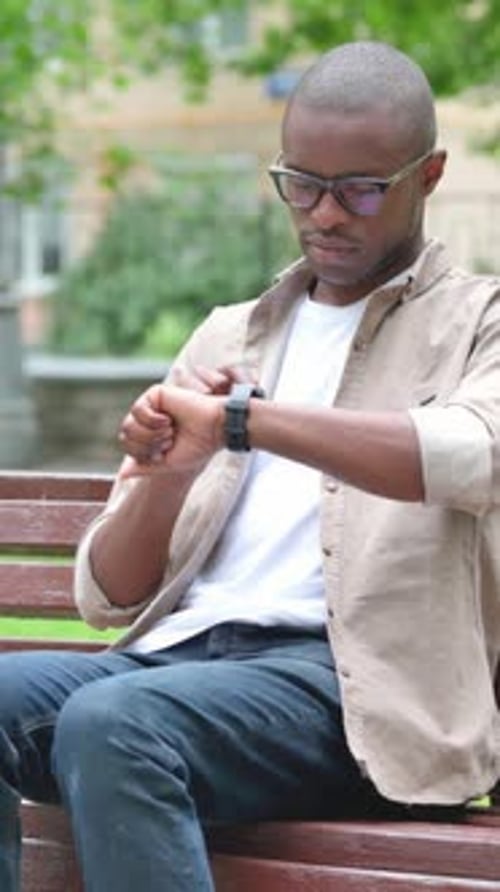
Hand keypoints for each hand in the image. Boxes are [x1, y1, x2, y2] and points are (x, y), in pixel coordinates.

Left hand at [118, 364, 257, 477]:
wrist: (215, 430)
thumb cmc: (197, 447)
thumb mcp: (167, 464)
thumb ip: (144, 467)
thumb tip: (121, 475)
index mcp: (149, 435)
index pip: (128, 447)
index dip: (144, 454)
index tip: (166, 451)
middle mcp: (147, 420)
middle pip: (125, 436)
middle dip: (147, 445)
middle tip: (169, 440)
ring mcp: (150, 406)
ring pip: (128, 425)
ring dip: (151, 434)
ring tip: (170, 430)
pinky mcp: (155, 394)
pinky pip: (138, 409)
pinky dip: (153, 420)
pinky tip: (168, 419)